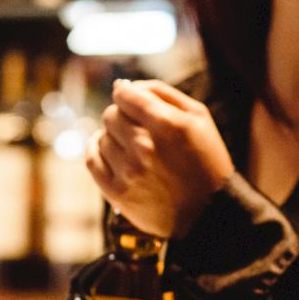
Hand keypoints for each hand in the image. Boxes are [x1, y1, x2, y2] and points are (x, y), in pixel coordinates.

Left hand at [87, 79, 233, 238]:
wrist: (207, 214)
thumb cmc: (205, 160)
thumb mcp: (198, 118)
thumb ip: (162, 94)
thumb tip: (125, 85)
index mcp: (167, 124)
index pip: (125, 96)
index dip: (124, 94)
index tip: (127, 97)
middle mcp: (145, 147)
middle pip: (111, 116)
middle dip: (121, 117)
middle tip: (135, 127)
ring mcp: (129, 171)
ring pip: (101, 138)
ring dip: (112, 138)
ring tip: (131, 146)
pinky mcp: (117, 192)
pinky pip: (91, 161)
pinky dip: (96, 152)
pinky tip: (108, 151)